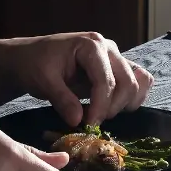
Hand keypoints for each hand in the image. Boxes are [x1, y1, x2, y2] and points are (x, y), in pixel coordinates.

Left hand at [0, 32, 153, 126]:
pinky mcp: (117, 67)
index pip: (106, 80)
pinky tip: (112, 106)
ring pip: (136, 83)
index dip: (100, 106)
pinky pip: (139, 80)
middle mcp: (108, 48)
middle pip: (127, 82)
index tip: (88, 125)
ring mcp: (115, 56)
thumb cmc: (35, 64)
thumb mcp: (43, 81)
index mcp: (91, 45)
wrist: (30, 56)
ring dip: (123, 104)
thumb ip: (62, 100)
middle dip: (112, 107)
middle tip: (92, 121)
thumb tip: (78, 121)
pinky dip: (131, 97)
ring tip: (100, 113)